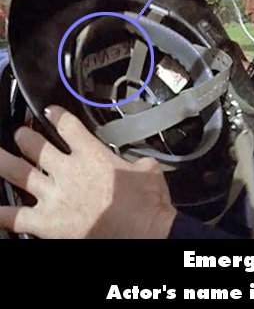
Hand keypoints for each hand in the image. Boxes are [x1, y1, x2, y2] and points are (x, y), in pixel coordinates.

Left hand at [0, 105, 176, 237]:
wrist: (143, 232)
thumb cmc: (148, 204)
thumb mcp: (149, 170)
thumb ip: (136, 160)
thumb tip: (136, 161)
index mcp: (93, 156)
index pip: (68, 126)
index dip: (56, 115)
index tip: (50, 112)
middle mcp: (69, 172)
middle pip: (37, 146)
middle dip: (26, 137)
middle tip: (22, 134)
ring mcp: (54, 196)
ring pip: (18, 173)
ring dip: (4, 162)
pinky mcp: (46, 222)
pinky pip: (12, 216)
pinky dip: (0, 212)